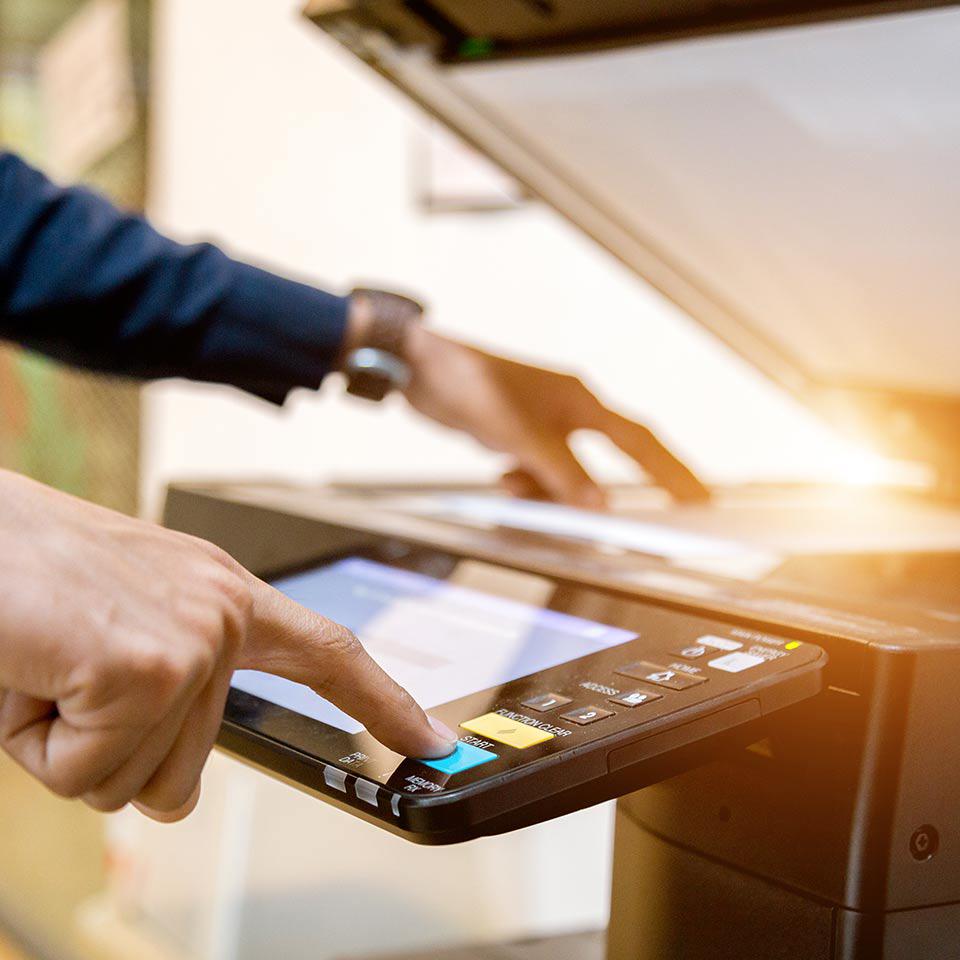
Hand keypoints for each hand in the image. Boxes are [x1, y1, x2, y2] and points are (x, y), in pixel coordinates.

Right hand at [0, 471, 455, 821]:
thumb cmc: (28, 576)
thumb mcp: (124, 624)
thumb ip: (175, 690)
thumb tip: (176, 787)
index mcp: (224, 596)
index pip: (329, 653)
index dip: (383, 704)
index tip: (429, 740)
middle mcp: (222, 613)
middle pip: (186, 772)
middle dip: (109, 751)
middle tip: (67, 675)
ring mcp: (192, 640)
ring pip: (135, 782)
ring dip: (70, 746)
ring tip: (49, 666)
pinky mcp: (146, 668)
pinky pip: (87, 775)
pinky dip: (37, 745)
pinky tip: (33, 673)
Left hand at [402, 328, 708, 507]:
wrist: (420, 367)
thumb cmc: (470, 383)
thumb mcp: (519, 435)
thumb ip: (561, 473)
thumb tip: (599, 507)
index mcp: (580, 401)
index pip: (639, 441)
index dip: (672, 470)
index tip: (700, 496)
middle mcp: (569, 410)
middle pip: (609, 459)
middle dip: (609, 491)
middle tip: (634, 521)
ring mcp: (543, 422)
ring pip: (564, 472)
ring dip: (548, 488)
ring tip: (516, 485)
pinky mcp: (518, 432)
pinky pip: (537, 469)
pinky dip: (526, 481)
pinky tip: (505, 476)